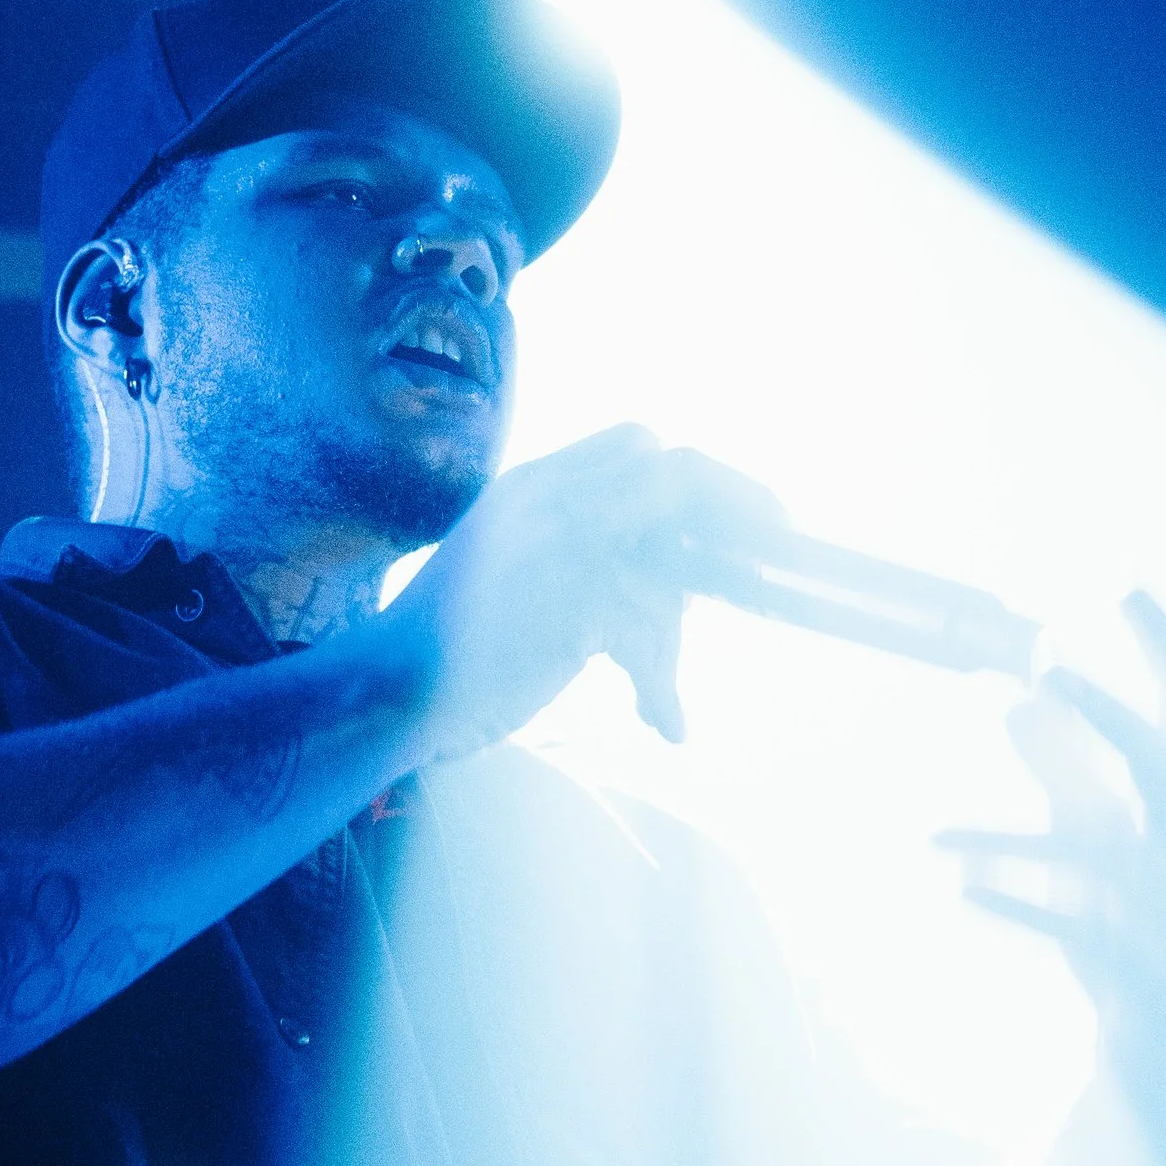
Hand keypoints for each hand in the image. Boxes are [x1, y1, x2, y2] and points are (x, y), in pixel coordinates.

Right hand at [385, 426, 789, 764]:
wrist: (385, 688)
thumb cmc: (444, 644)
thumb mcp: (506, 564)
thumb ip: (573, 547)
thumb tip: (666, 578)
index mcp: (533, 485)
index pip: (638, 443)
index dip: (700, 476)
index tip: (740, 513)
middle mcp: (553, 502)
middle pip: (681, 473)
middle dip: (741, 505)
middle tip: (780, 542)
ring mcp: (565, 550)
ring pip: (673, 570)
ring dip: (676, 637)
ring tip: (658, 692)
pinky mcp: (575, 607)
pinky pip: (651, 639)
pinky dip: (662, 688)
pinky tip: (661, 722)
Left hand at [936, 593, 1165, 1165]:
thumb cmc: (1149, 939)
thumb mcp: (1109, 849)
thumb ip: (1069, 775)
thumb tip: (1008, 698)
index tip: (1125, 585)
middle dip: (1111, 716)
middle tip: (1045, 666)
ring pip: (1102, 861)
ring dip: (1015, 836)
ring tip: (929, 834)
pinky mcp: (1140, 986)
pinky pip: (1074, 939)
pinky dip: (1015, 911)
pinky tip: (956, 890)